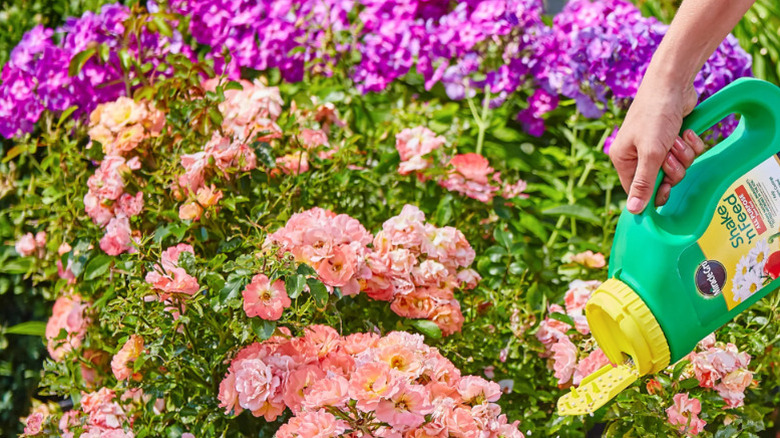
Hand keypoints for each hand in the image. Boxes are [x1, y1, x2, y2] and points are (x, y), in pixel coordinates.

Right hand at [609, 79, 699, 212]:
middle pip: (660, 181)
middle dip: (673, 169)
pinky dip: (690, 145)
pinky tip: (686, 132)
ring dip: (683, 155)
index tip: (667, 188)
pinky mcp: (672, 138)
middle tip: (671, 155)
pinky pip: (687, 154)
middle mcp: (637, 154)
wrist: (673, 83)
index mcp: (623, 159)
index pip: (637, 190)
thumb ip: (644, 183)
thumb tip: (633, 210)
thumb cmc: (655, 115)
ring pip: (677, 167)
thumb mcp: (650, 153)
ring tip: (677, 138)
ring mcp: (656, 146)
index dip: (654, 192)